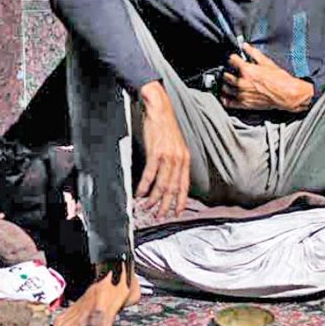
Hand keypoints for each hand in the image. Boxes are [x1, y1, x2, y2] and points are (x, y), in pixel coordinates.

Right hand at [135, 81, 190, 218]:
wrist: (160, 109)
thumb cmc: (165, 126)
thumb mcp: (176, 145)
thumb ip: (176, 161)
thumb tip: (170, 177)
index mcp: (185, 159)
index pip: (185, 185)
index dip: (180, 201)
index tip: (176, 212)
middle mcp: (179, 160)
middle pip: (173, 189)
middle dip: (165, 205)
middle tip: (159, 215)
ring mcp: (168, 157)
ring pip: (161, 185)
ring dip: (153, 199)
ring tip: (147, 207)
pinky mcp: (156, 153)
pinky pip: (150, 175)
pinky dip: (144, 187)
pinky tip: (140, 193)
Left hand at [221, 43, 314, 112]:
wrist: (286, 95)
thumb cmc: (280, 80)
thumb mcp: (267, 62)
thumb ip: (254, 53)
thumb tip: (246, 46)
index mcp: (247, 70)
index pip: (231, 60)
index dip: (232, 58)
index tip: (233, 58)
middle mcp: (241, 82)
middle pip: (225, 75)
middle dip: (226, 71)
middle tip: (229, 70)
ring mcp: (242, 94)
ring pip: (225, 88)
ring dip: (224, 84)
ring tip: (227, 81)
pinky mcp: (244, 104)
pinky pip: (228, 102)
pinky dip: (225, 98)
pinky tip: (225, 95)